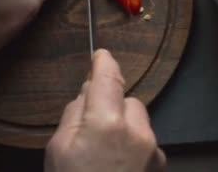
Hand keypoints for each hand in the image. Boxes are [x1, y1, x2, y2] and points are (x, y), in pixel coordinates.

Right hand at [44, 49, 165, 171]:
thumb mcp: (58, 150)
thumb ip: (73, 115)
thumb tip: (88, 93)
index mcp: (107, 122)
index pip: (109, 78)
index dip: (104, 63)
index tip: (101, 55)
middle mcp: (137, 131)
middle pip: (128, 101)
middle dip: (113, 107)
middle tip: (92, 130)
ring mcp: (153, 149)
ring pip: (140, 122)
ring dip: (126, 127)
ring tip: (105, 152)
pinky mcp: (159, 164)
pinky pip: (148, 143)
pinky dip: (135, 147)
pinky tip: (119, 164)